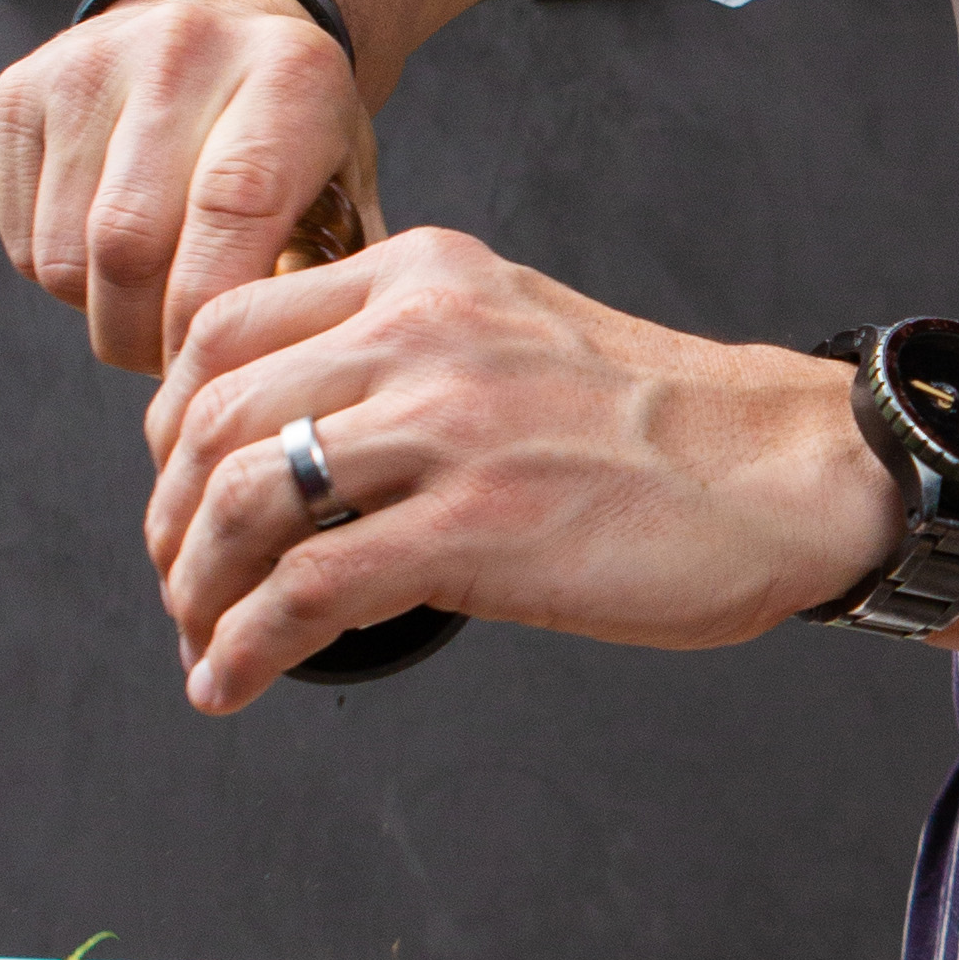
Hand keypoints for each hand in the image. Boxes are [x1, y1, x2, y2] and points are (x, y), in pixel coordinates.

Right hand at [0, 0, 361, 374]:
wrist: (226, 24)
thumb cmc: (293, 129)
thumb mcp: (349, 181)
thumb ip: (336, 267)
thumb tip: (287, 360)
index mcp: (286, 73)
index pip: (231, 207)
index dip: (209, 310)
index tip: (212, 366)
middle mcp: (182, 50)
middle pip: (128, 241)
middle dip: (144, 335)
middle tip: (174, 365)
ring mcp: (87, 64)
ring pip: (64, 252)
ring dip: (100, 313)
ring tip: (148, 311)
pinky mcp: (18, 91)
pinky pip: (20, 238)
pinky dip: (61, 279)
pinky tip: (107, 263)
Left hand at [139, 228, 900, 709]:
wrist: (789, 473)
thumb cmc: (672, 427)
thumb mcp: (520, 334)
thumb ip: (416, 358)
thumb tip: (310, 444)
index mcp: (427, 278)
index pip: (227, 326)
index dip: (172, 420)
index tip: (178, 485)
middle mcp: (422, 333)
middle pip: (212, 418)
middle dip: (169, 519)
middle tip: (181, 581)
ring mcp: (447, 430)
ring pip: (238, 503)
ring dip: (195, 589)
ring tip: (204, 639)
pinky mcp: (475, 528)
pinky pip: (305, 592)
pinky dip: (244, 648)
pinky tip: (232, 681)